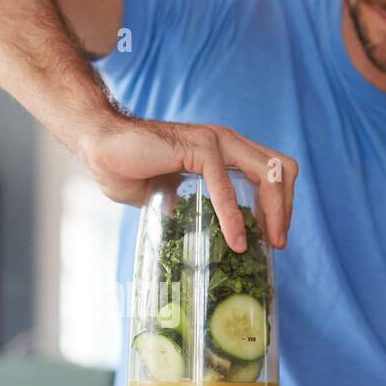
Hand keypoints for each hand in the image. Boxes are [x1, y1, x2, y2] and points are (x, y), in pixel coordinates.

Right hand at [77, 115, 297, 250]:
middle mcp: (226, 141)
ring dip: (273, 212)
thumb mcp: (170, 194)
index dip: (281, 202)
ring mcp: (214, 141)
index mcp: (225, 149)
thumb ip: (190, 207)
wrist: (99, 148)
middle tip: (278, 243)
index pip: (272, 170)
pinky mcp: (197, 148)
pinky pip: (224, 184)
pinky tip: (235, 240)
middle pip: (281, 169)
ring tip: (268, 244)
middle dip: (286, 208)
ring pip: (266, 173)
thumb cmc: (128, 167)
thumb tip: (198, 234)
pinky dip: (233, 215)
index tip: (274, 235)